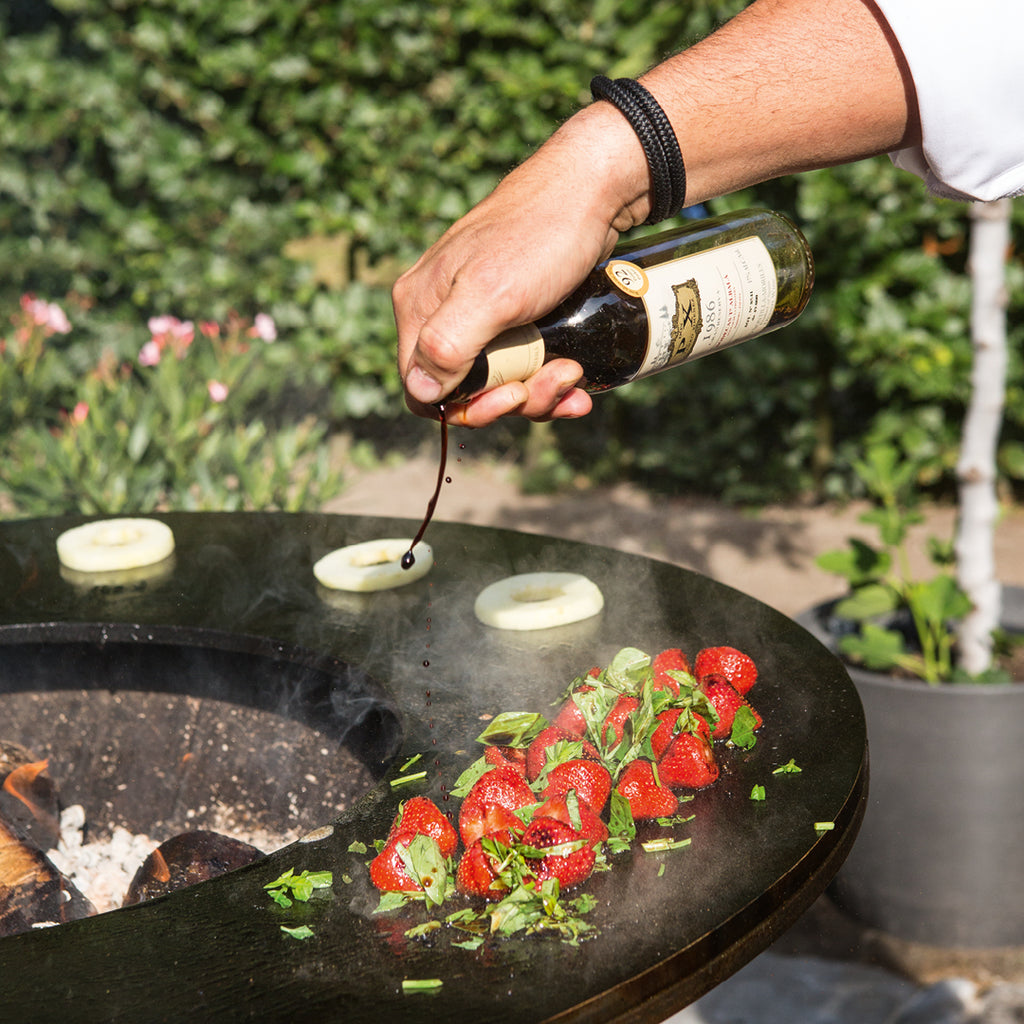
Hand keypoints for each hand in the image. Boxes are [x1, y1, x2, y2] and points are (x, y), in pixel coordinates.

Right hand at [393, 102, 648, 425]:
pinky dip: (550, 377)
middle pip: (465, 390)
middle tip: (559, 377)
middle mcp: (441, 313)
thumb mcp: (492, 294)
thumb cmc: (540, 236)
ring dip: (540, 390)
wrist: (593, 190)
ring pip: (498, 380)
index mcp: (420, 308)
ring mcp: (478, 312)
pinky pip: (522, 363)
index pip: (421, 389)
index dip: (467, 407)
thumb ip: (446, 344)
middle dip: (514, 398)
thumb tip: (420, 392)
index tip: (512, 395)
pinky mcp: (512, 312)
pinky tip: (579, 377)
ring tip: (575, 371)